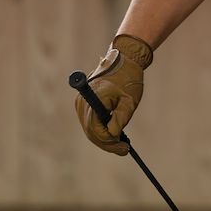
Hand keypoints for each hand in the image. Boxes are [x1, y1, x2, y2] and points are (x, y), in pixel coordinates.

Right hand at [74, 33, 153, 154]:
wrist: (123, 60)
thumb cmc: (128, 78)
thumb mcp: (129, 101)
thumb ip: (120, 119)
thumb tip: (112, 136)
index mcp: (93, 100)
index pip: (96, 130)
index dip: (109, 142)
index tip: (124, 149)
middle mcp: (82, 102)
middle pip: (91, 131)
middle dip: (107, 143)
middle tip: (124, 150)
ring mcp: (81, 103)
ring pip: (90, 128)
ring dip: (104, 138)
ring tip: (121, 146)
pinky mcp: (83, 103)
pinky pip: (90, 121)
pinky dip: (100, 129)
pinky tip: (113, 135)